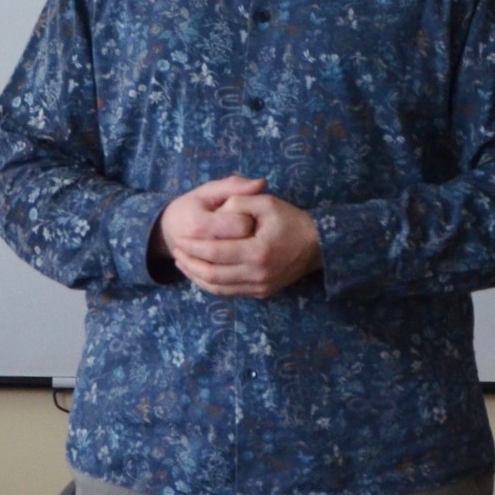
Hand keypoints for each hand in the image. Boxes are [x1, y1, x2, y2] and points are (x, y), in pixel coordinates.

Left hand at [162, 181, 323, 297]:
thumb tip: (217, 210)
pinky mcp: (262, 292)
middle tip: (175, 251)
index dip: (192, 247)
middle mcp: (258, 274)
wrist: (318, 245)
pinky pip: (230, 292)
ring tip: (182, 263)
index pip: (214, 253)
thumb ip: (238, 201)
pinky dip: (211, 284)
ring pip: (218, 288)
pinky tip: (200, 272)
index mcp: (257, 252)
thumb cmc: (291, 220)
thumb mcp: (266, 203)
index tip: (178, 238)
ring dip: (196, 276)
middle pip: (212, 274)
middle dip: (189, 264)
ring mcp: (261, 286)